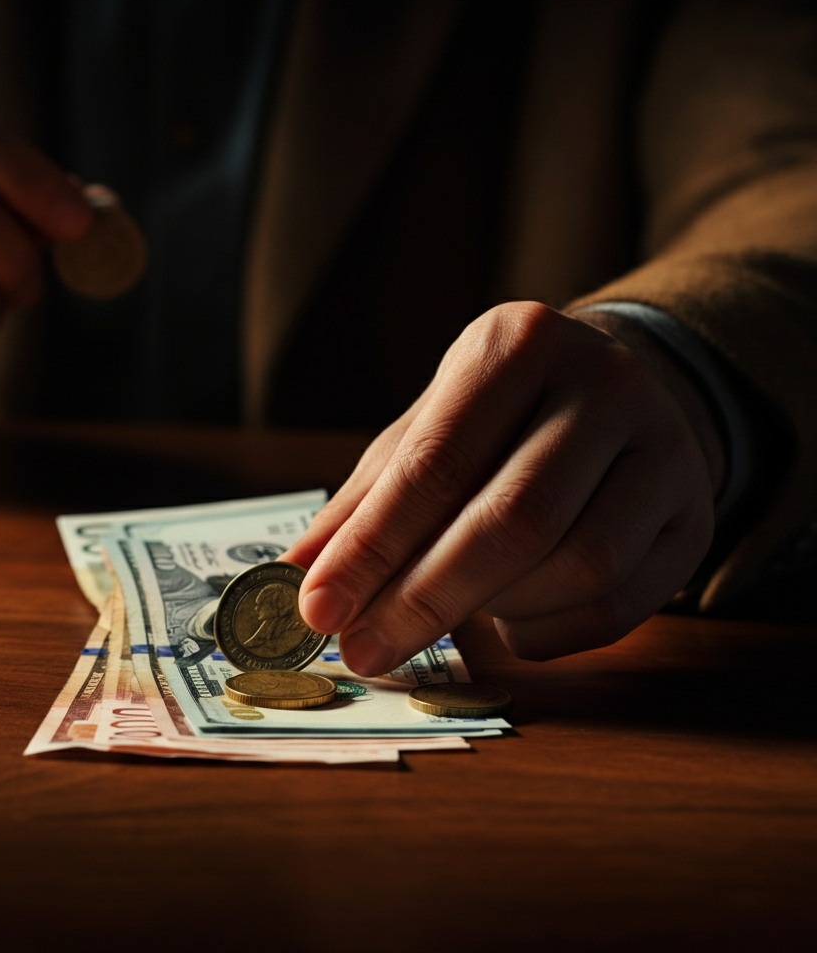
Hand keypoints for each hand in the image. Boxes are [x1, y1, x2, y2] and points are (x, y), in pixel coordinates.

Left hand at [285, 301, 722, 672]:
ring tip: (445, 609)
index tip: (319, 609)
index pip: (437, 461)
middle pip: (513, 518)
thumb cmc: (499, 418)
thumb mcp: (426, 429)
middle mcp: (603, 384)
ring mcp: (665, 448)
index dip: (373, 546)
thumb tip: (300, 574)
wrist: (618, 394)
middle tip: (363, 651)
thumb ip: (368, 499)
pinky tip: (507, 617)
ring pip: (577, 565)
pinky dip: (545, 630)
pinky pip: (618, 604)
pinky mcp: (694, 515)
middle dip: (426, 599)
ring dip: (493, 610)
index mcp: (518, 344)